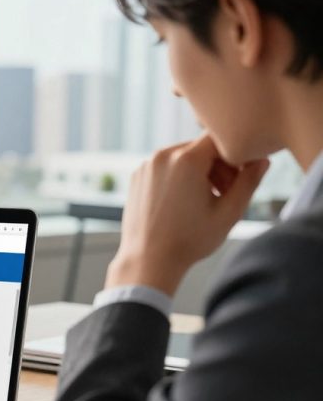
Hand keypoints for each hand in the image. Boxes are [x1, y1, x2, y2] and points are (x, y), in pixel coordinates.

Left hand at [106, 134, 270, 295]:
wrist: (147, 260)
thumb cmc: (189, 240)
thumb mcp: (229, 212)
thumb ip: (249, 182)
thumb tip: (262, 161)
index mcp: (186, 159)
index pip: (220, 140)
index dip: (235, 156)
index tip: (239, 179)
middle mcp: (163, 155)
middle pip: (201, 148)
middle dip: (218, 166)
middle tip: (225, 193)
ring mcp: (146, 166)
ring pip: (182, 156)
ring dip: (199, 172)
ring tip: (205, 200)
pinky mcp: (137, 177)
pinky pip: (165, 167)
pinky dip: (178, 177)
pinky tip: (183, 203)